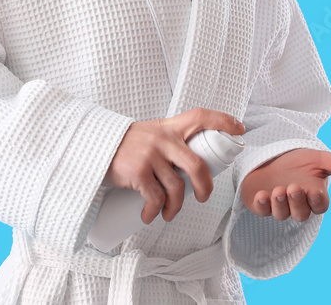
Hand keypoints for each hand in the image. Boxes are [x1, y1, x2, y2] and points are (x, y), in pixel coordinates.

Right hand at [103, 107, 244, 224]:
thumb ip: (170, 142)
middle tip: (202, 197)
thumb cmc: (124, 146)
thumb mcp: (149, 134)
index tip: (239, 129)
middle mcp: (163, 138)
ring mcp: (151, 155)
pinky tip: (149, 215)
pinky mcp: (138, 172)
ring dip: (175, 208)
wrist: (91, 147)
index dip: (223, 121)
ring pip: (177, 188)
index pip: (201, 116)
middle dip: (205, 187)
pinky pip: (156, 198)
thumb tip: (193, 164)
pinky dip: (153, 211)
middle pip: (197, 165)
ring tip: (168, 214)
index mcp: (169, 127)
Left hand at [240, 148, 330, 220]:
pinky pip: (262, 211)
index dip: (317, 201)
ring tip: (278, 190)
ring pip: (282, 214)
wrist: (270, 158)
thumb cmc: (297, 162)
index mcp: (314, 196)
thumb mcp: (319, 159)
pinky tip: (261, 195)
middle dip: (297, 202)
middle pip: (301, 213)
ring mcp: (279, 206)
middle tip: (293, 187)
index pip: (319, 205)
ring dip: (280, 204)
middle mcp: (297, 204)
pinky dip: (262, 205)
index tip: (314, 191)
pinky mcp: (261, 204)